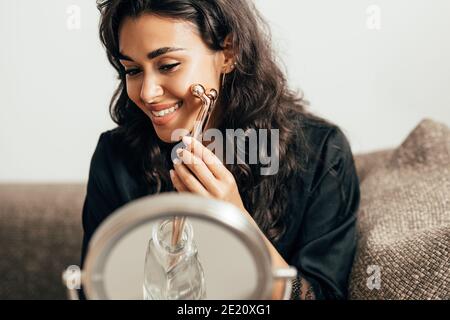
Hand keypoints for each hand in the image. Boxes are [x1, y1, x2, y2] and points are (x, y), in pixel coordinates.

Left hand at [170, 136, 289, 298]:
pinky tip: (174, 173)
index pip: (209, 158)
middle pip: (198, 167)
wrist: (236, 222)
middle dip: (186, 155)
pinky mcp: (199, 207)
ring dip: (181, 167)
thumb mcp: (227, 181)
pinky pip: (184, 192)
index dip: (197, 147)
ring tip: (176, 160)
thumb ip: (214, 168)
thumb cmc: (230, 198)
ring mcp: (207, 199)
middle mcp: (218, 188)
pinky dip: (177, 181)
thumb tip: (196, 151)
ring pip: (190, 179)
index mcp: (227, 179)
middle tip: (179, 148)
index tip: (187, 139)